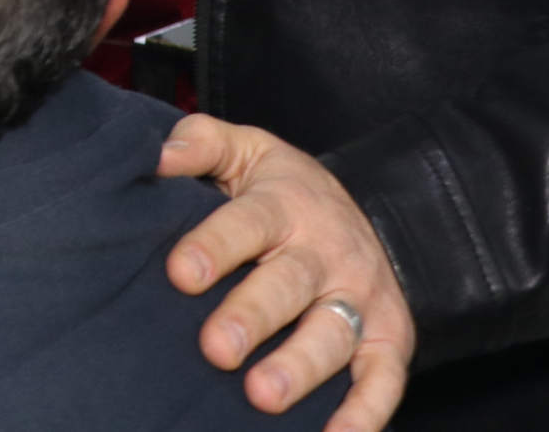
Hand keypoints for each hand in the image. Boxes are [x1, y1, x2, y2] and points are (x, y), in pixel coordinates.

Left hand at [158, 114, 413, 431]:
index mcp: (286, 203)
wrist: (369, 212)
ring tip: (262, 396)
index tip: (180, 274)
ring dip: (300, 367)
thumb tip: (157, 156)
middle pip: (289, 285)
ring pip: (333, 335)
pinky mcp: (391, 340)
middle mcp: (327, 252)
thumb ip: (201, 143)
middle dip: (252, 317)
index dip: (215, 247)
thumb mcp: (247, 150)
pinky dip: (365, 415)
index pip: (248, 223)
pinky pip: (384, 381)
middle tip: (216, 349)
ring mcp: (362, 298)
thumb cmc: (284, 190)